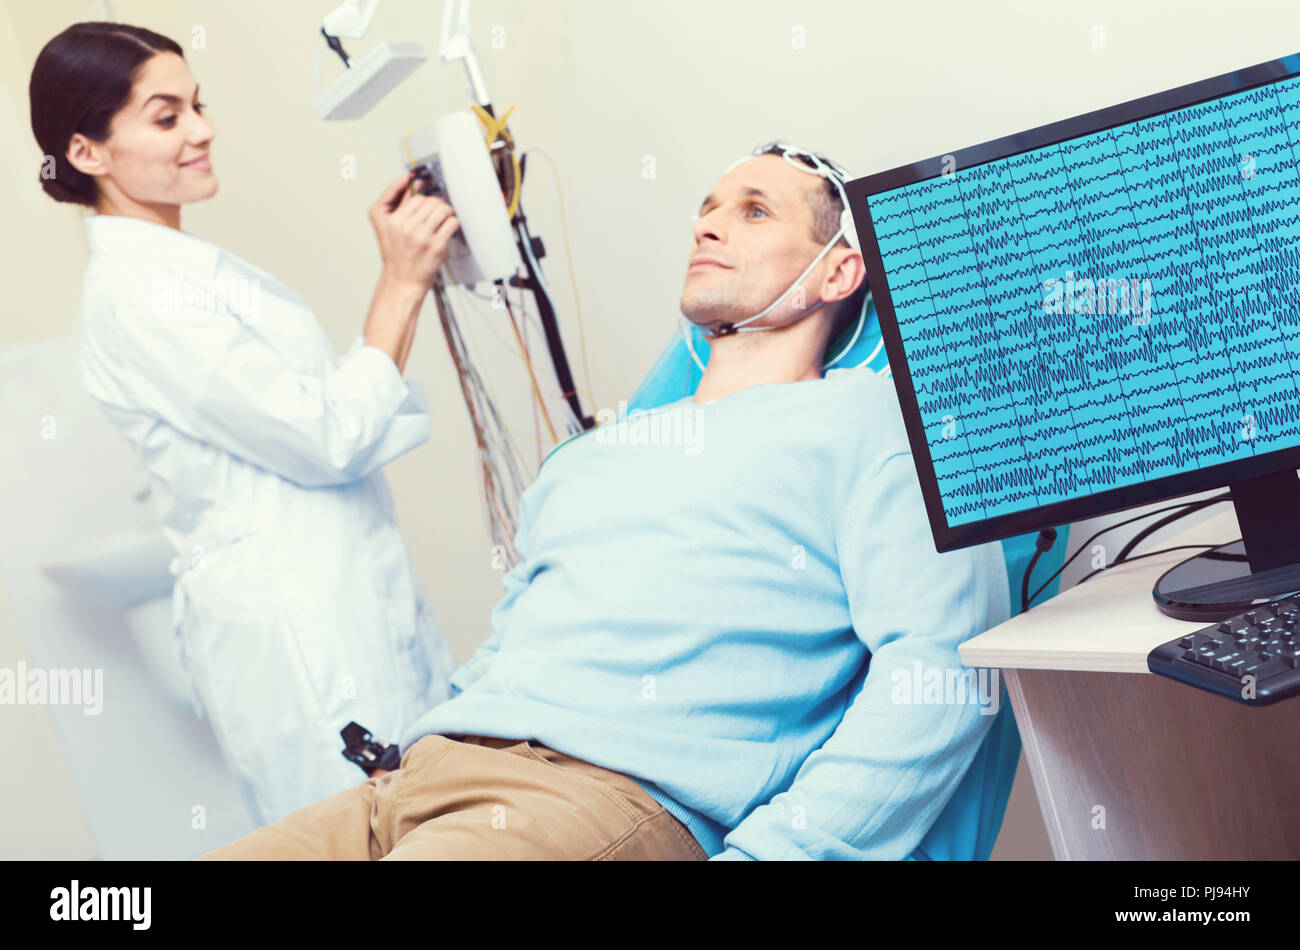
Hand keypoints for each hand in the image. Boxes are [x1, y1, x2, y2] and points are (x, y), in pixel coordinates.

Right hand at [368, 171, 460, 289]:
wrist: (402, 280)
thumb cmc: (395, 254)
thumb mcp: (385, 226)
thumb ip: (397, 202)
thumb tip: (411, 180)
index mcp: (389, 220)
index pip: (414, 196)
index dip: (423, 194)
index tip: (426, 188)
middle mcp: (403, 227)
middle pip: (429, 201)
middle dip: (435, 204)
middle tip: (435, 213)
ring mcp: (420, 236)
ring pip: (442, 208)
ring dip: (446, 212)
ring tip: (442, 220)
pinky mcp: (435, 246)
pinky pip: (452, 222)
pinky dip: (452, 223)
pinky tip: (446, 229)